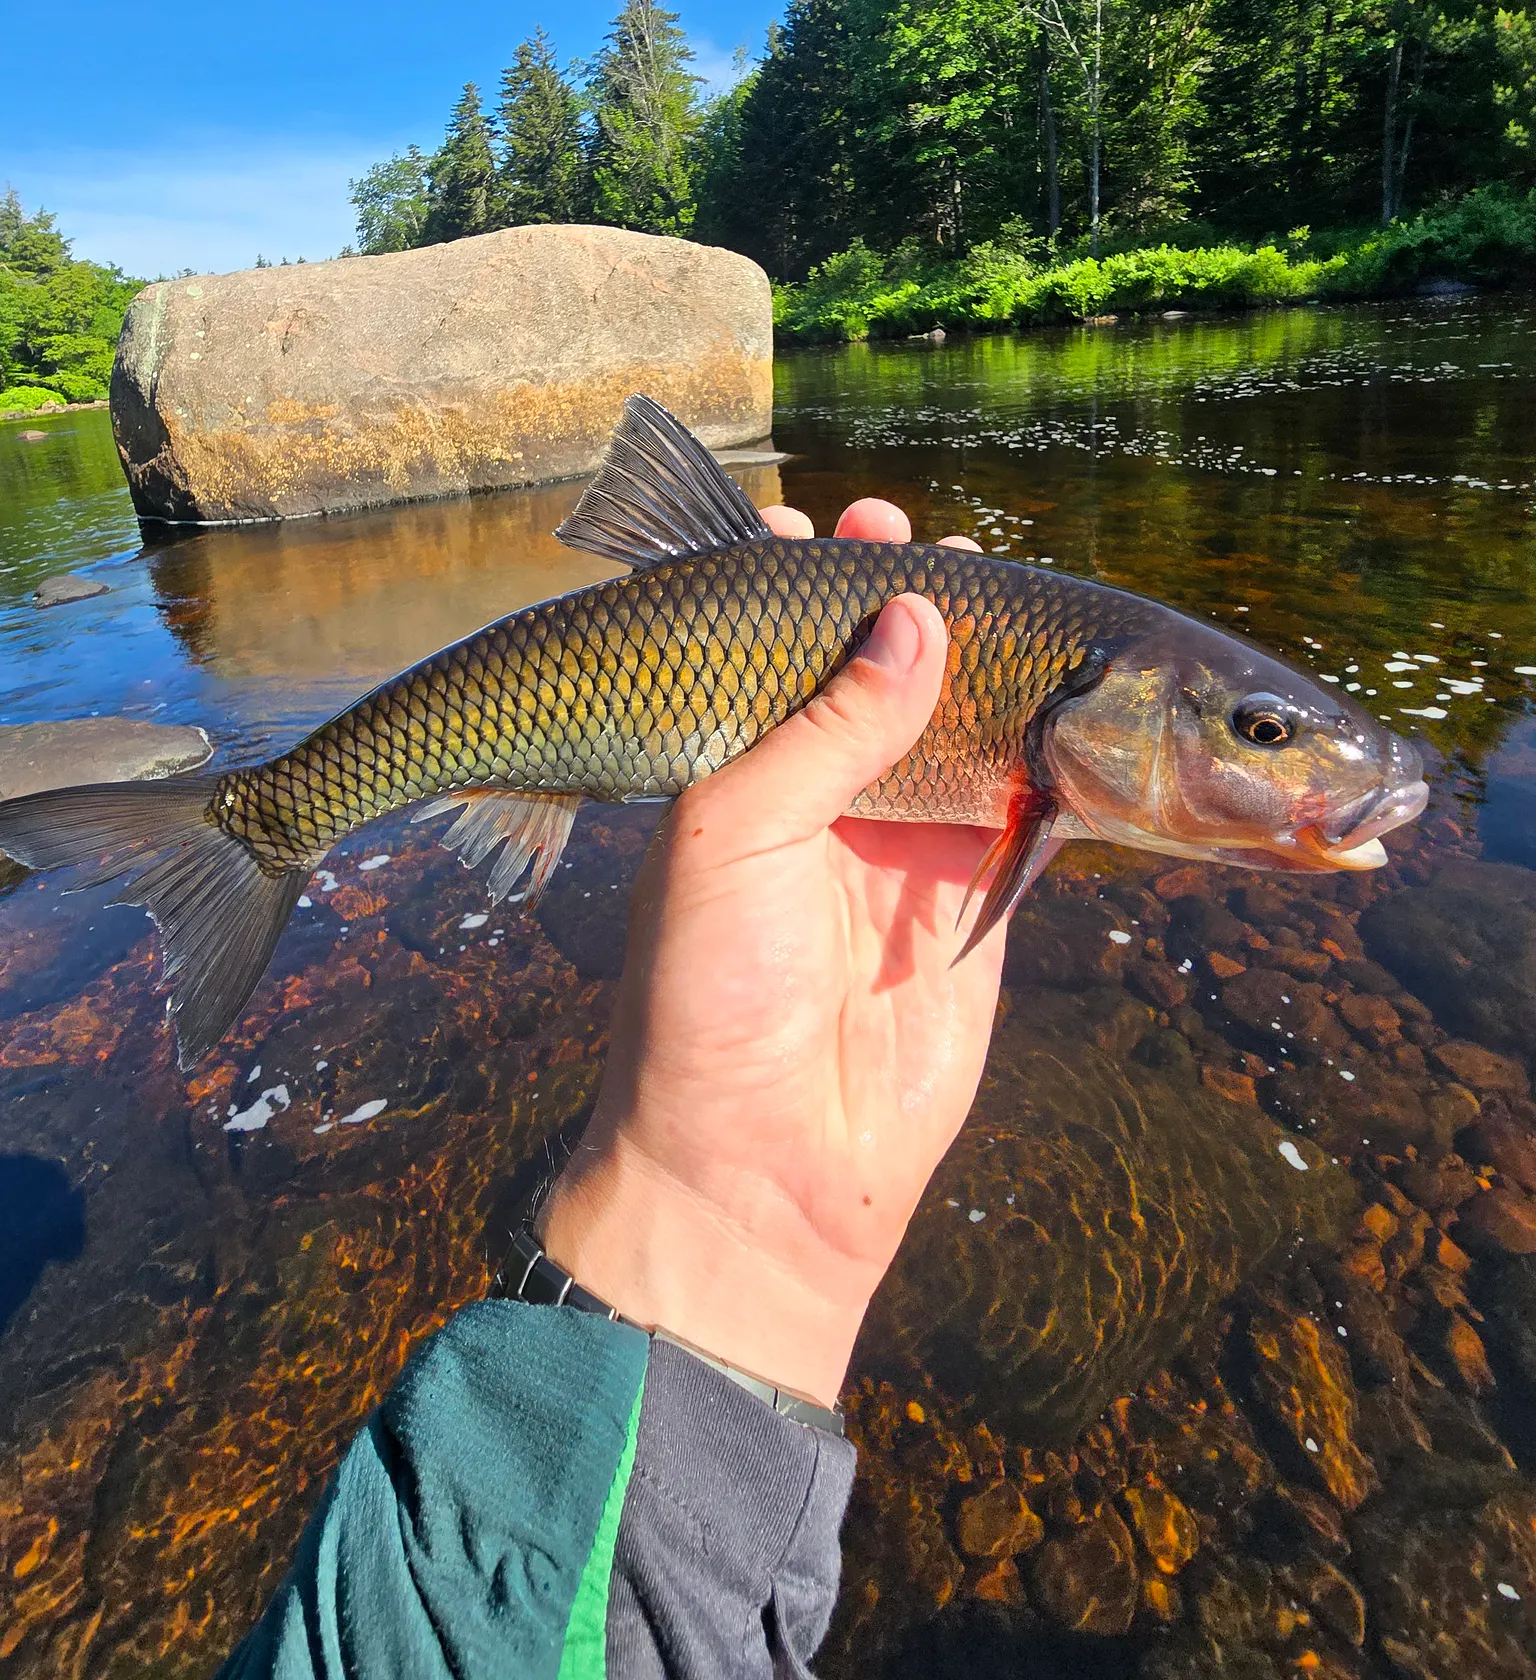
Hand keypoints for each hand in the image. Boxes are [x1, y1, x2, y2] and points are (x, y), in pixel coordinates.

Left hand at [537, 501, 1005, 1406]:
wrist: (763, 1168)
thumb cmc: (710, 998)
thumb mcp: (736, 833)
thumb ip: (828, 724)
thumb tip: (918, 615)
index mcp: (742, 770)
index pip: (783, 654)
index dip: (817, 589)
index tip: (848, 525)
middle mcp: (821, 798)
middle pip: (881, 677)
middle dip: (912, 609)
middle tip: (941, 548)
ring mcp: (903, 846)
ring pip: (961, 727)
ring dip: (987, 666)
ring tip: (1002, 590)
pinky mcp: (974, 898)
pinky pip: (1027, 807)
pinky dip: (1056, 752)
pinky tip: (1074, 694)